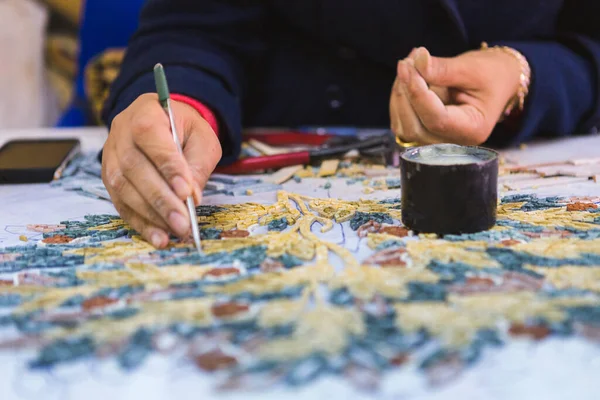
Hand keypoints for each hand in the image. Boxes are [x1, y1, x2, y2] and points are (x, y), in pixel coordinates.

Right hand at [102, 93, 221, 247]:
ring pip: (124, 189)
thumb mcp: (202, 137)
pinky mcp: (109, 179)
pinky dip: (141, 223)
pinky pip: (121, 204)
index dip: (168, 167)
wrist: (161, 121)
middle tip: (183, 222)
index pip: (151, 138)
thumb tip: (191, 197)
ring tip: (176, 231)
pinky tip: (159, 237)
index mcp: (145, 113)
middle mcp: (121, 134)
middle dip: (161, 199)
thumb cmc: (185, 128)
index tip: (186, 192)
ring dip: (151, 215)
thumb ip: (198, 163)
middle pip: (134, 168)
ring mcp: (110, 157)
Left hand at [390, 46, 521, 144]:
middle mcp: (453, 142)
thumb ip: (442, 68)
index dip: (418, 94)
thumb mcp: (472, 68)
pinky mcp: (424, 132)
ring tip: (408, 65)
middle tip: (406, 62)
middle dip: (405, 94)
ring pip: (403, 126)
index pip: (436, 120)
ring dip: (399, 95)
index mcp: (472, 130)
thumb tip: (416, 60)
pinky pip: (401, 121)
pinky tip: (408, 78)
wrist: (496, 80)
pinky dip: (399, 98)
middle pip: (415, 128)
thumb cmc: (490, 74)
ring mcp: (436, 141)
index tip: (409, 66)